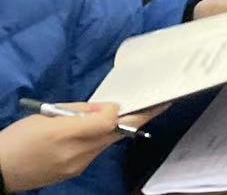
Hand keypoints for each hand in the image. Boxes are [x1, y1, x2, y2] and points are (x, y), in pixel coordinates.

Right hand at [0, 104, 141, 189]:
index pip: (110, 122)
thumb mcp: (47, 115)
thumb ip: (81, 111)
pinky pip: (94, 152)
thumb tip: (108, 108)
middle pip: (115, 134)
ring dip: (114, 129)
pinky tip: (91, 133)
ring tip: (114, 115)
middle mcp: (77, 154)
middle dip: (137, 119)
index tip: (150, 101)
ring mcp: (77, 166)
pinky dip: (98, 140)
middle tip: (159, 105)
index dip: (131, 111)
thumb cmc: (18, 138)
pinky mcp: (73, 174)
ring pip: (106, 143)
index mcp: (67, 133)